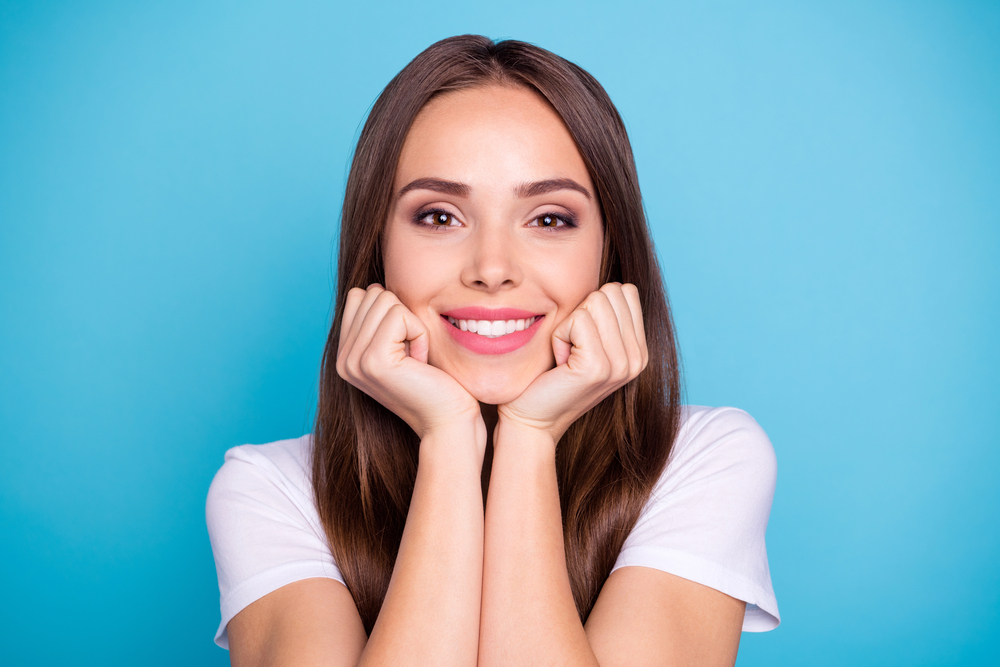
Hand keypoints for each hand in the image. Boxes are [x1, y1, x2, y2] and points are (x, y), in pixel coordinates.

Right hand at [337, 284, 481, 441]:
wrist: (447, 421)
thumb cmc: (434, 382)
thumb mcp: (400, 346)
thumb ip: (380, 320)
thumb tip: (376, 286)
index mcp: (345, 354)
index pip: (359, 295)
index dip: (393, 312)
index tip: (404, 347)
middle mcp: (343, 359)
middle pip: (373, 294)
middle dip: (403, 318)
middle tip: (412, 356)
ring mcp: (354, 360)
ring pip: (386, 300)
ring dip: (413, 326)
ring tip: (416, 360)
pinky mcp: (373, 360)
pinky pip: (400, 315)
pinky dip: (419, 334)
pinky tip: (420, 363)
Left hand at [497, 283, 647, 444]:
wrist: (533, 418)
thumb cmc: (551, 376)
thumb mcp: (586, 341)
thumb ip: (604, 315)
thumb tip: (610, 280)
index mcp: (640, 350)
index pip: (625, 290)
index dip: (593, 307)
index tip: (581, 340)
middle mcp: (638, 358)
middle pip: (609, 292)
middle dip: (580, 314)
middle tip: (571, 349)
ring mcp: (622, 364)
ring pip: (593, 303)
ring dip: (568, 326)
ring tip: (566, 357)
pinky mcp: (599, 367)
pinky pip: (577, 321)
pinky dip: (559, 336)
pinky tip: (560, 362)